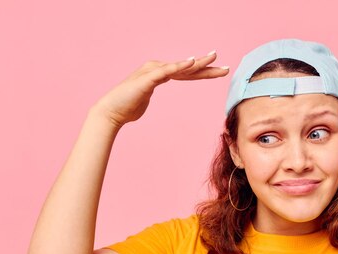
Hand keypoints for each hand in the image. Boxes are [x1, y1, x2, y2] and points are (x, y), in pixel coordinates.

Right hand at [92, 51, 228, 128]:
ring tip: (213, 57)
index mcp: (159, 74)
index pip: (186, 74)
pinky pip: (167, 71)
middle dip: (207, 67)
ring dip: (197, 62)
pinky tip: (192, 61)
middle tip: (226, 66)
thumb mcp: (144, 100)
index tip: (218, 71)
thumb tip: (150, 95)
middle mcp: (157, 69)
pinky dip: (180, 65)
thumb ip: (150, 94)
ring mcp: (153, 72)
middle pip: (187, 69)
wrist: (111, 112)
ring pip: (180, 67)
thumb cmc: (126, 108)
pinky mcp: (148, 78)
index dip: (202, 72)